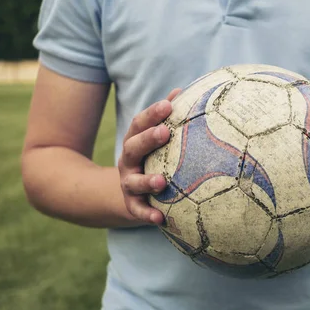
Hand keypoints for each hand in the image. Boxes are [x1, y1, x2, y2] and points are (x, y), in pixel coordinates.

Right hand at [117, 88, 180, 223]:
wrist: (128, 192)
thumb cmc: (152, 158)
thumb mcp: (156, 138)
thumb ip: (166, 118)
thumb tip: (181, 91)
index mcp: (135, 140)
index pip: (140, 123)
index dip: (153, 113)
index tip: (168, 105)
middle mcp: (128, 160)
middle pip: (133, 147)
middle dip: (148, 139)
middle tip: (165, 132)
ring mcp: (128, 183)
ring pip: (134, 181)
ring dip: (147, 181)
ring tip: (161, 182)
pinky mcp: (131, 205)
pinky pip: (138, 210)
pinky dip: (147, 214)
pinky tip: (160, 219)